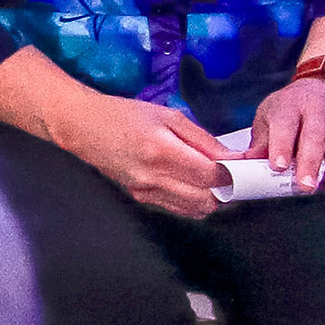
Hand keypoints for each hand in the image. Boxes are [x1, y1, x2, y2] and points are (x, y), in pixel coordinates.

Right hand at [67, 90, 235, 219]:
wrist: (84, 127)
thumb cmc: (126, 115)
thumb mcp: (170, 116)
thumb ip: (203, 140)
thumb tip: (230, 158)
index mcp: (162, 151)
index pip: (210, 175)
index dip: (230, 173)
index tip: (240, 166)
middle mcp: (152, 176)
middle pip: (205, 199)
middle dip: (224, 189)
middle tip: (231, 175)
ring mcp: (144, 190)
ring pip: (193, 209)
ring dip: (210, 198)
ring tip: (214, 180)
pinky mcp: (139, 197)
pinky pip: (175, 208)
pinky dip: (192, 201)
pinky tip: (194, 186)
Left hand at [244, 76, 324, 198]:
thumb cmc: (293, 107)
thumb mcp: (270, 114)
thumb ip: (261, 141)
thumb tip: (243, 164)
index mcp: (291, 106)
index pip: (285, 124)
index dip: (281, 145)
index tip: (278, 166)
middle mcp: (319, 110)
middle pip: (316, 136)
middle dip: (311, 162)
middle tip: (306, 186)